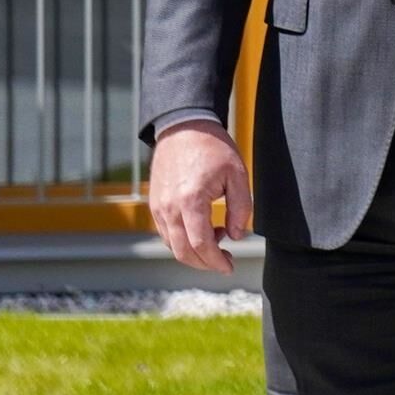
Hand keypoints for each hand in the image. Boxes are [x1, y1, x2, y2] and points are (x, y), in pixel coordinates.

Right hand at [148, 121, 251, 273]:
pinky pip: (167, 233)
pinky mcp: (154, 204)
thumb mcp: (237, 175)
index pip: (200, 245)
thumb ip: (239, 209)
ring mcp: (158, 207)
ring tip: (219, 235)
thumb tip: (235, 236)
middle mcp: (169, 208)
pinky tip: (202, 228)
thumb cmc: (213, 148)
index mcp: (190, 201)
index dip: (216, 262)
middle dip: (205, 263)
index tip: (229, 267)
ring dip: (194, 251)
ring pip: (172, 245)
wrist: (184, 128)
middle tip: (225, 261)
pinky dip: (183, 240)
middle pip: (183, 251)